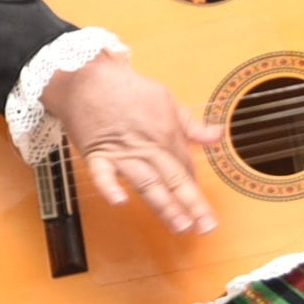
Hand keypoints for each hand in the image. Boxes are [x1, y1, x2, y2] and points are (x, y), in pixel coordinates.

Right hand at [39, 51, 221, 234]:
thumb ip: (190, 124)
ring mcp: (122, 151)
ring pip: (147, 181)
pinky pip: (101, 174)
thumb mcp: (166, 99)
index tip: (204, 211)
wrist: (86, 76)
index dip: (195, 191)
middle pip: (174, 178)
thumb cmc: (125, 87)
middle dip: (191, 205)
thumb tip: (217, 136)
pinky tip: (119, 201)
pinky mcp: (96, 153)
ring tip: (179, 225)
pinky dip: (109, 186)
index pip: (186, 168)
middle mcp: (148, 145)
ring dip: (164, 204)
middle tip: (205, 227)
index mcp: (166, 132)